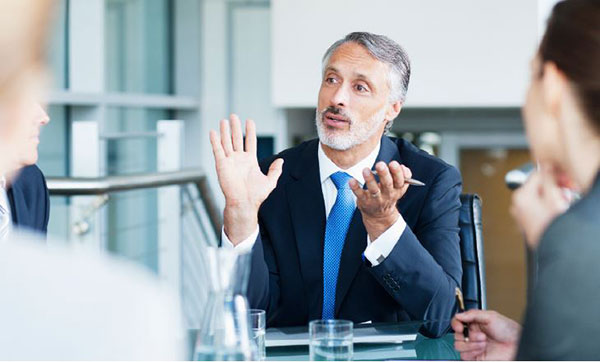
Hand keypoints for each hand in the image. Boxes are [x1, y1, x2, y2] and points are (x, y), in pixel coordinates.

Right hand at [209, 114, 282, 243]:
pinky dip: (215, 141)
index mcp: (250, 161)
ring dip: (225, 131)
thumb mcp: (270, 181)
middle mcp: (239, 159)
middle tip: (234, 116)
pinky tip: (213, 132)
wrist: (244, 203)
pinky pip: (217, 150)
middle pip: (236, 139)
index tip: (250, 121)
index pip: (250, 142)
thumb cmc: (256, 195)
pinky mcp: (221, 164)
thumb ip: (275, 170)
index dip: (250, 131)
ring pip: (226, 142)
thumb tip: (281, 161)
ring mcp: (230, 161)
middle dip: (235, 127)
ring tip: (224, 120)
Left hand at [349, 161, 410, 239]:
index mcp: (397, 190)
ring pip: (374, 190)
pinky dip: (355, 187)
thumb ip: (404, 177)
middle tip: (380, 164)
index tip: (393, 164)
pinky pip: (360, 194)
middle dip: (384, 174)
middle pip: (387, 184)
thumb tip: (403, 167)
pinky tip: (352, 181)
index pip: (400, 182)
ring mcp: (375, 199)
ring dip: (370, 180)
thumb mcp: (399, 188)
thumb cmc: (388, 195)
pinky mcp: (364, 201)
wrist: (380, 216)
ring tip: (365, 170)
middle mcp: (387, 195)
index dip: (398, 173)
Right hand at [452, 310, 520, 360]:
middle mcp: (472, 335)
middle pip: (456, 336)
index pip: (457, 322)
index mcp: (474, 323)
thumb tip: (459, 315)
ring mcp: (474, 346)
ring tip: (483, 343)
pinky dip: (472, 352)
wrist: (517, 344)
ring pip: (459, 346)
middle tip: (480, 335)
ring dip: (471, 345)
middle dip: (468, 336)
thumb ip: (472, 314)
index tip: (460, 327)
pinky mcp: (476, 357)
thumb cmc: (508, 329)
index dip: (456, 324)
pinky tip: (482, 349)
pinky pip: (464, 356)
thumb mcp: (491, 316)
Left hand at [510, 167, 568, 248]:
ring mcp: (519, 214)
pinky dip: (546, 206)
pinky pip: (536, 208)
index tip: (563, 179)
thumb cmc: (550, 226)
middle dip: (553, 187)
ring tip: (561, 204)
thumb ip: (548, 179)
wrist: (550, 247)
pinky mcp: (524, 221)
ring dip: (551, 197)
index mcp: (520, 196)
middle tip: (565, 192)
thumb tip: (545, 165)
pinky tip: (555, 212)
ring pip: (537, 197)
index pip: (536, 174)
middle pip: (536, 186)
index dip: (553, 175)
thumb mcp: (553, 198)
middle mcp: (516, 204)